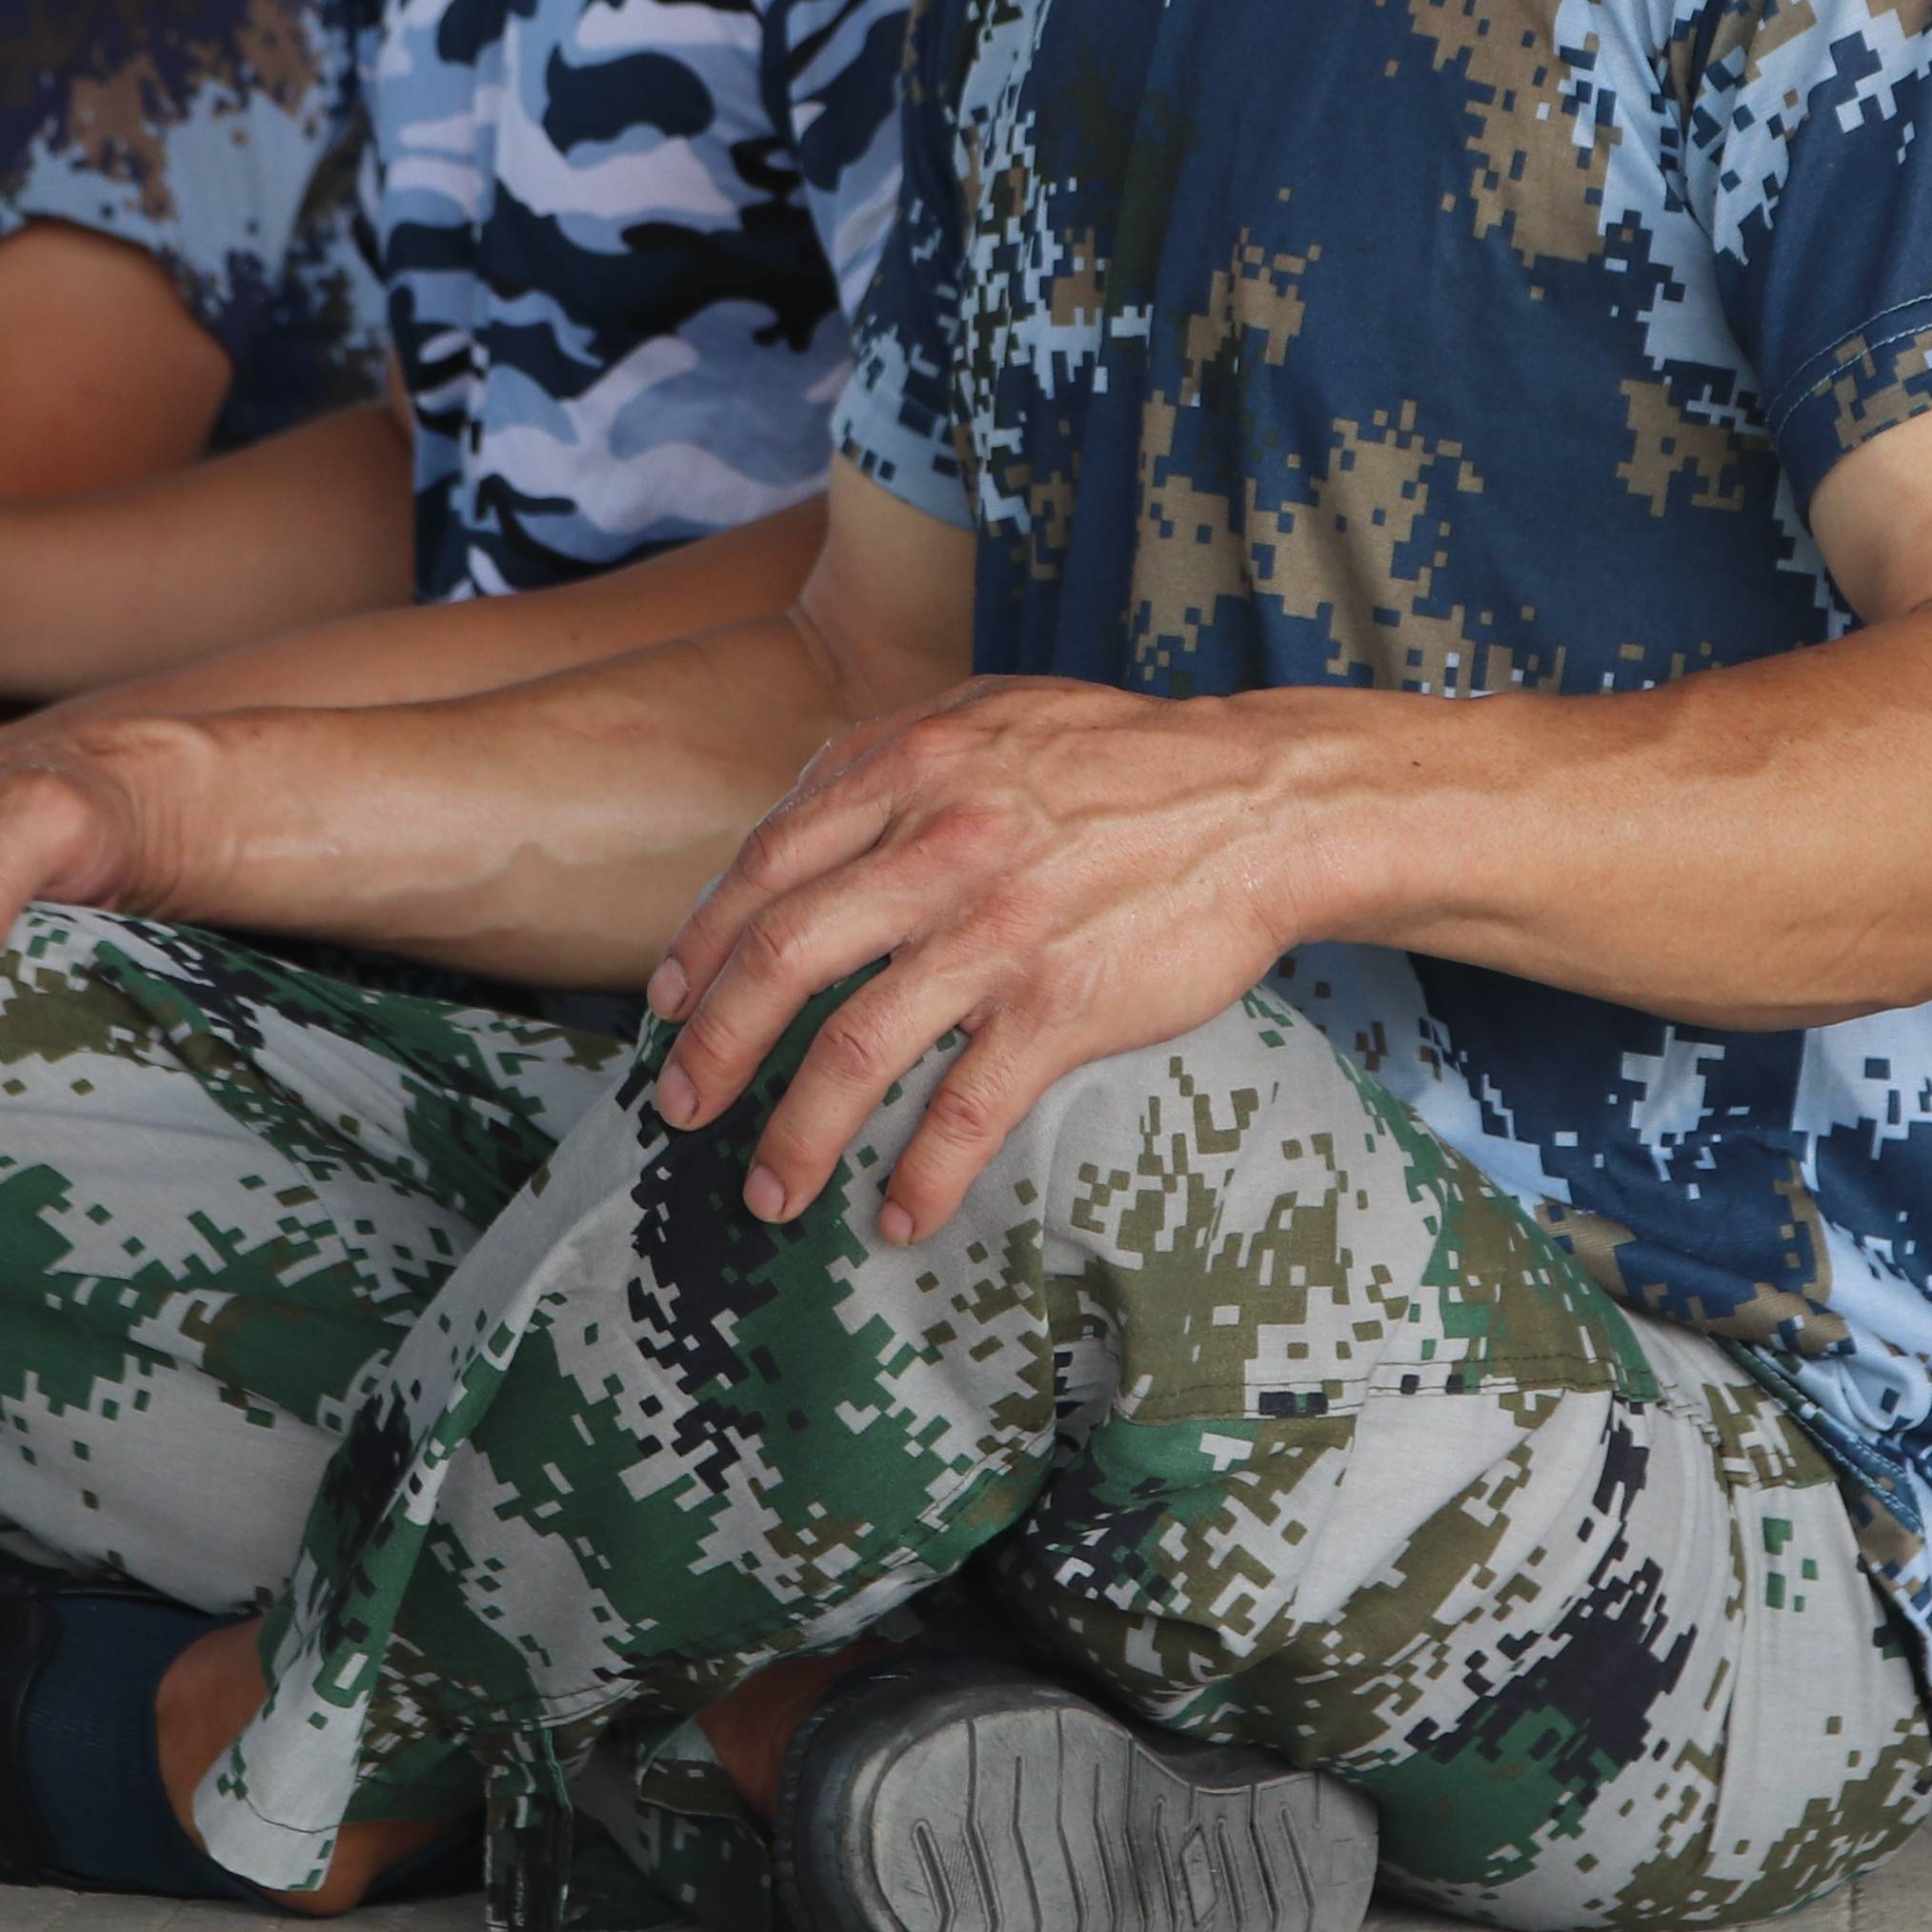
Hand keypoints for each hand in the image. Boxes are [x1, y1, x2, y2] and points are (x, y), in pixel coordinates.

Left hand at [644, 678, 1329, 1245]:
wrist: (1263, 802)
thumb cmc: (1125, 760)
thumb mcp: (991, 715)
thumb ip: (891, 762)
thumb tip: (800, 819)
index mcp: (909, 768)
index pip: (764, 867)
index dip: (700, 946)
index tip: (668, 1004)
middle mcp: (936, 847)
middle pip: (780, 958)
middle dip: (712, 1047)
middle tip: (681, 1109)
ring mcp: (997, 930)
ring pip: (853, 1049)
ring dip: (794, 1135)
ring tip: (769, 1192)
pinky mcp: (1062, 1004)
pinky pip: (966, 1108)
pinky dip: (923, 1175)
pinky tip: (899, 1217)